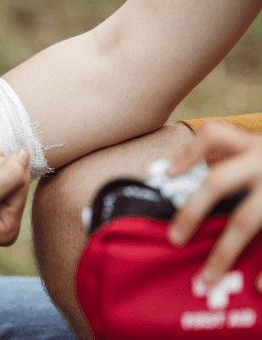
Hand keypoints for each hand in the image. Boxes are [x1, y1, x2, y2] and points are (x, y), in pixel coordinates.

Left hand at [167, 121, 261, 289]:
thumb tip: (186, 169)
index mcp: (253, 145)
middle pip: (218, 182)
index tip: (168, 174)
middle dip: (192, 211)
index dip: (189, 152)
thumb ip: (233, 154)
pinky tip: (257, 286)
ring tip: (208, 278)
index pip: (214, 135)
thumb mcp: (261, 150)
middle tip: (174, 239)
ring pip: (246, 220)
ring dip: (225, 252)